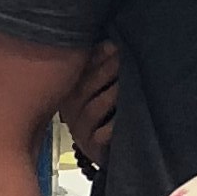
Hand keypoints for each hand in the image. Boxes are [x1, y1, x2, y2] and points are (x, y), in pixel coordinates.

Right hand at [58, 43, 120, 175]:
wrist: (109, 152)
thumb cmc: (107, 115)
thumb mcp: (102, 90)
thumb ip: (102, 69)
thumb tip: (114, 43)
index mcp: (70, 90)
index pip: (78, 70)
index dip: (95, 57)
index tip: (113, 45)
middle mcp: (70, 110)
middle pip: (84, 87)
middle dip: (105, 70)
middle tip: (122, 57)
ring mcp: (80, 130)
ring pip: (93, 108)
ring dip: (111, 93)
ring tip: (126, 81)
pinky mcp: (93, 147)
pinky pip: (102, 135)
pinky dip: (113, 126)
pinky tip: (124, 115)